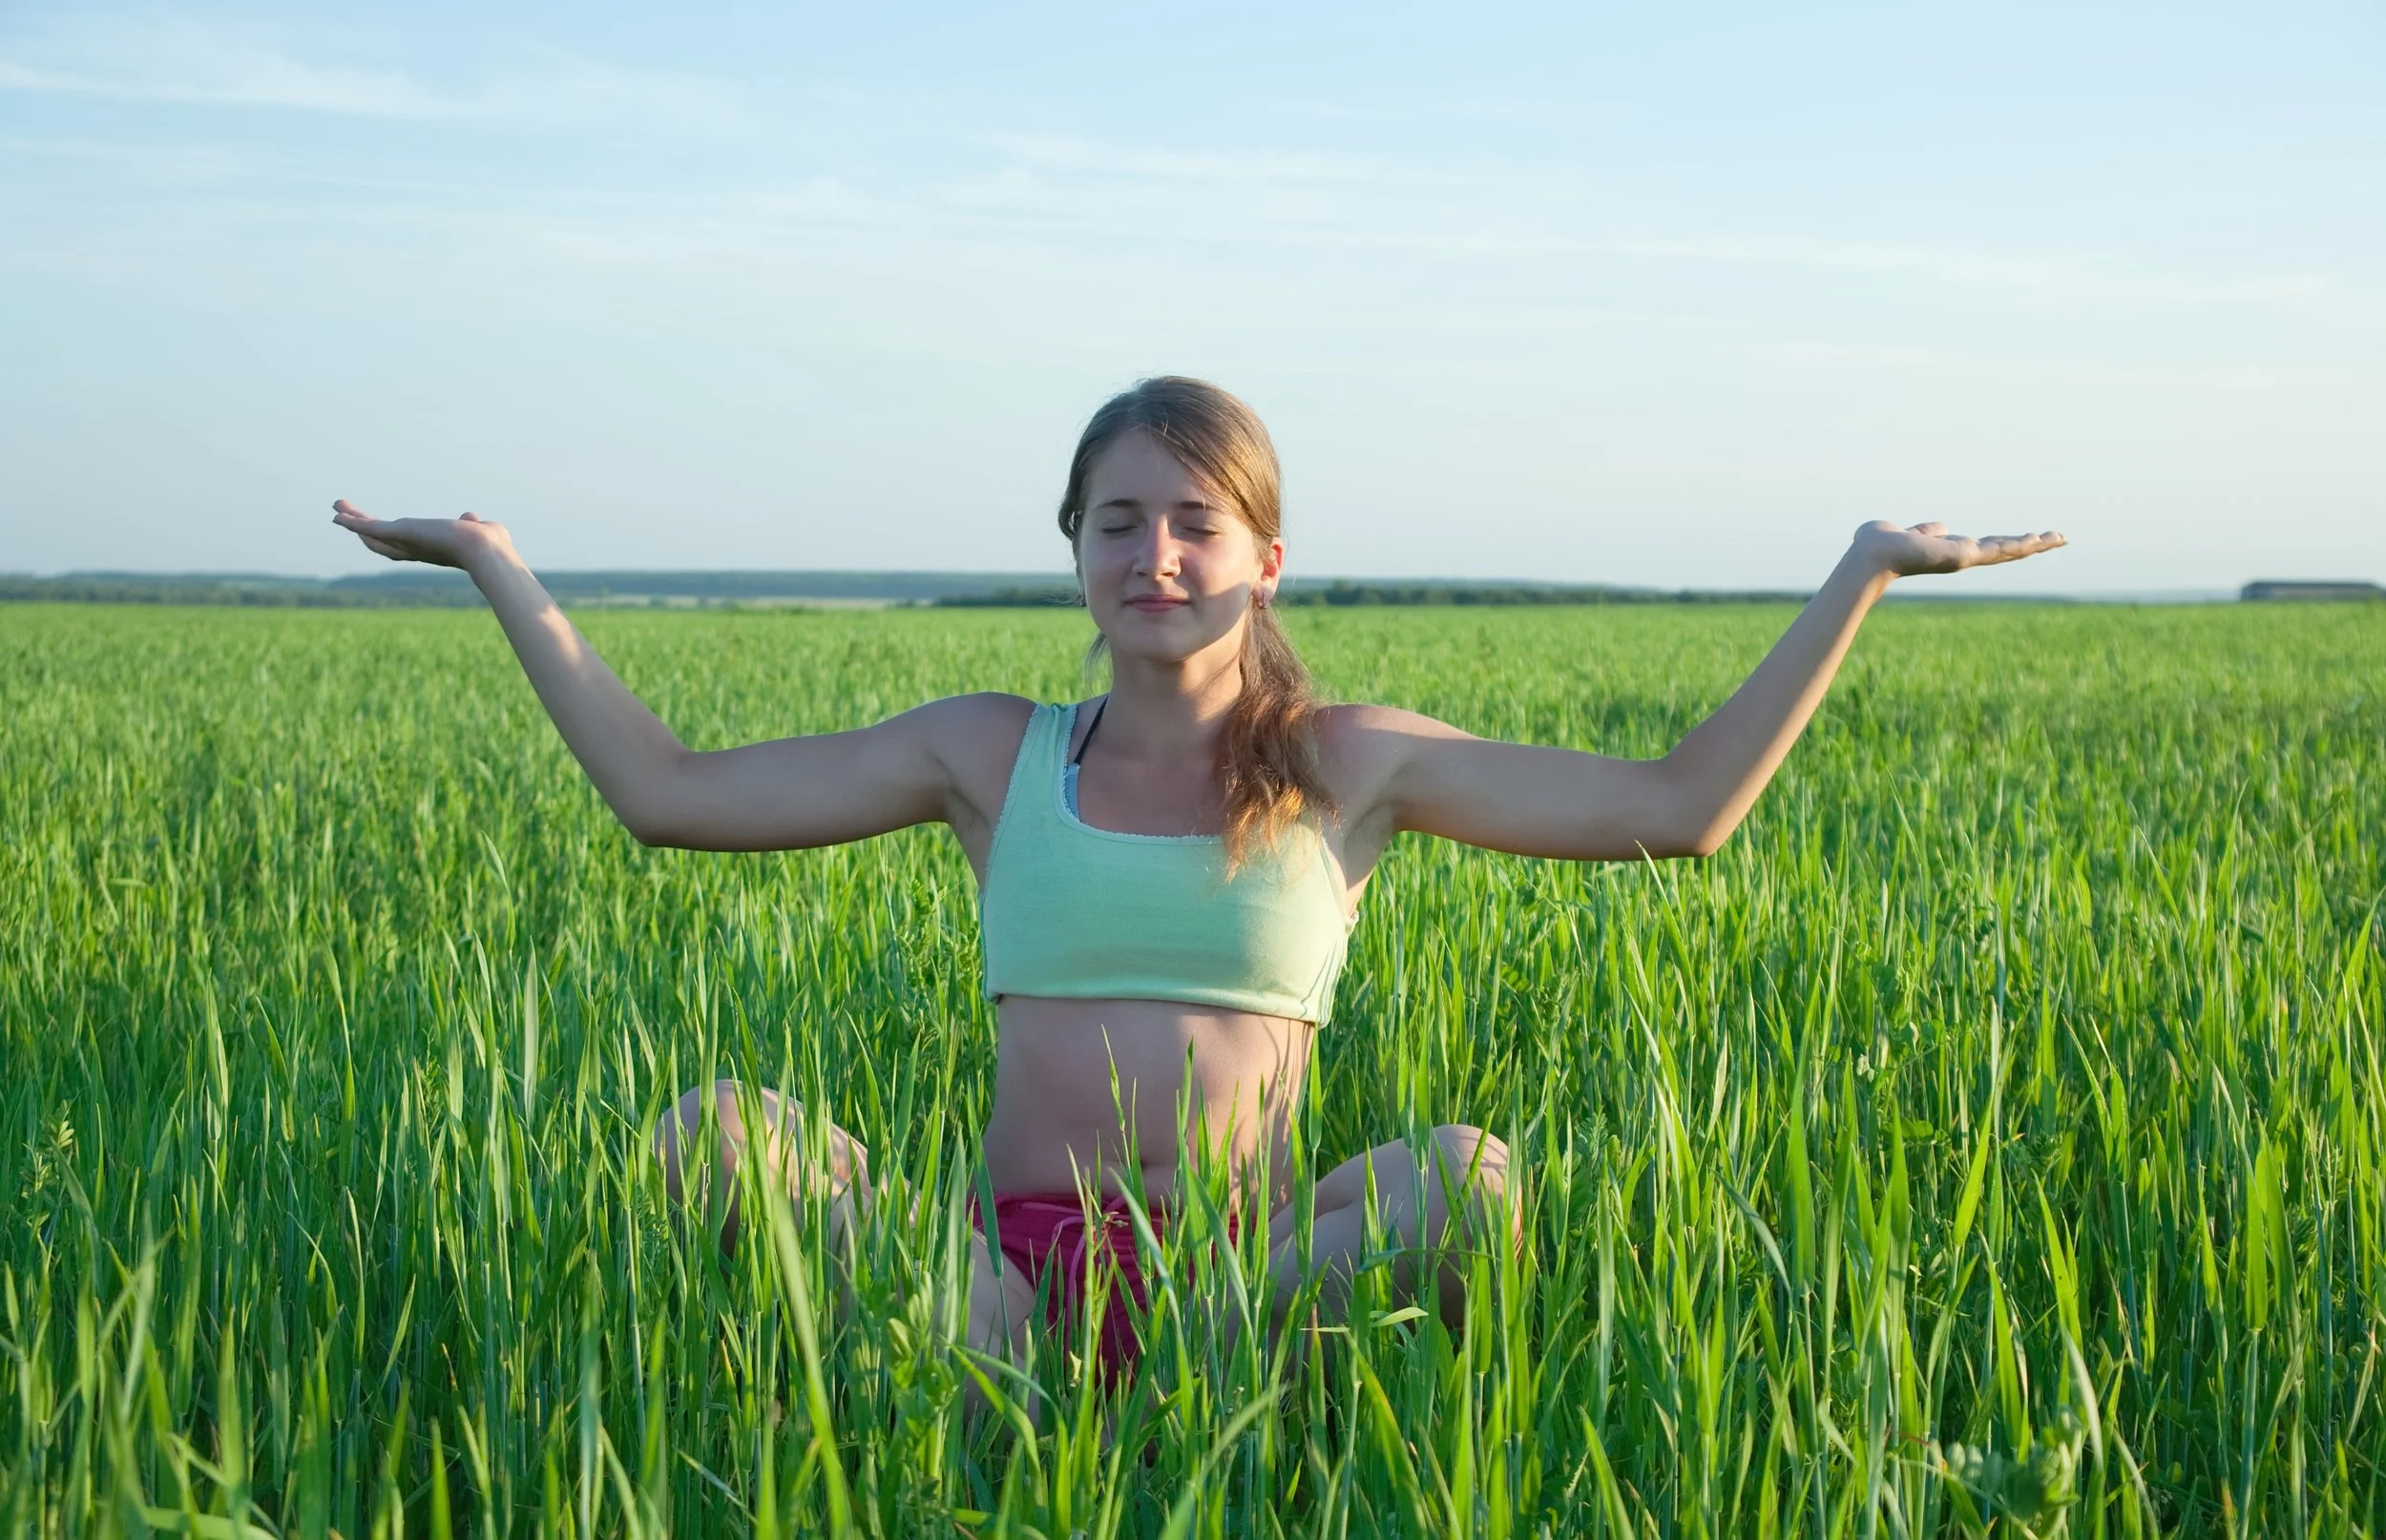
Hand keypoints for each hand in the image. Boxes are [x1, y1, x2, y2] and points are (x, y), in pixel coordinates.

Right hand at [331, 499, 514, 572]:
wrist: (487, 551)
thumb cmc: (491, 545)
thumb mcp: (479, 530)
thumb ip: (471, 524)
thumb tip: (470, 518)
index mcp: (431, 549)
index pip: (403, 544)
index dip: (388, 537)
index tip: (376, 528)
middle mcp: (415, 549)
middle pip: (381, 541)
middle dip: (362, 528)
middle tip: (343, 516)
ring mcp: (407, 543)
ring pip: (372, 534)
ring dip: (353, 521)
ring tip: (337, 508)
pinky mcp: (401, 533)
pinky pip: (372, 527)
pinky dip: (354, 522)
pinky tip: (339, 515)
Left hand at [1850, 520, 2065, 579]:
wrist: (1870, 556)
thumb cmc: (1879, 546)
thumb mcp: (1908, 533)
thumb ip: (1926, 531)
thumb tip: (1940, 526)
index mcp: (1949, 551)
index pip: (1986, 546)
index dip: (2006, 542)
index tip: (2027, 539)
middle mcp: (1960, 557)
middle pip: (2004, 550)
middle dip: (2031, 545)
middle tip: (2058, 539)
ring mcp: (1964, 559)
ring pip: (2007, 551)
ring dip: (2035, 544)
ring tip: (2060, 538)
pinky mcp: (1963, 556)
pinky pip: (1997, 550)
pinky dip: (2019, 545)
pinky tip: (2038, 539)